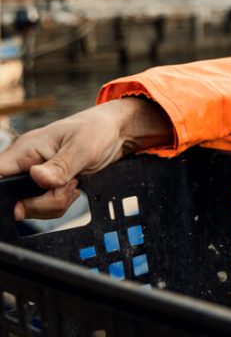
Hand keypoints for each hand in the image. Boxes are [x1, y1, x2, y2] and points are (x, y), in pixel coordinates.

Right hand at [0, 98, 171, 219]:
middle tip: (68, 186)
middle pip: (16, 198)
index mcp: (25, 150)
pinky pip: (46, 206)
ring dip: (56, 203)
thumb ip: (60, 167)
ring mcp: (36, 176)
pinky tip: (73, 188)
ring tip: (74, 183)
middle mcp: (25, 164)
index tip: (21, 204)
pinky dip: (61, 203)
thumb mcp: (82, 149)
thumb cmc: (97, 131)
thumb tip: (38, 178)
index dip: (4, 193)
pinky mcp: (47, 186)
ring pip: (32, 206)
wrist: (114, 132)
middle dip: (44, 202)